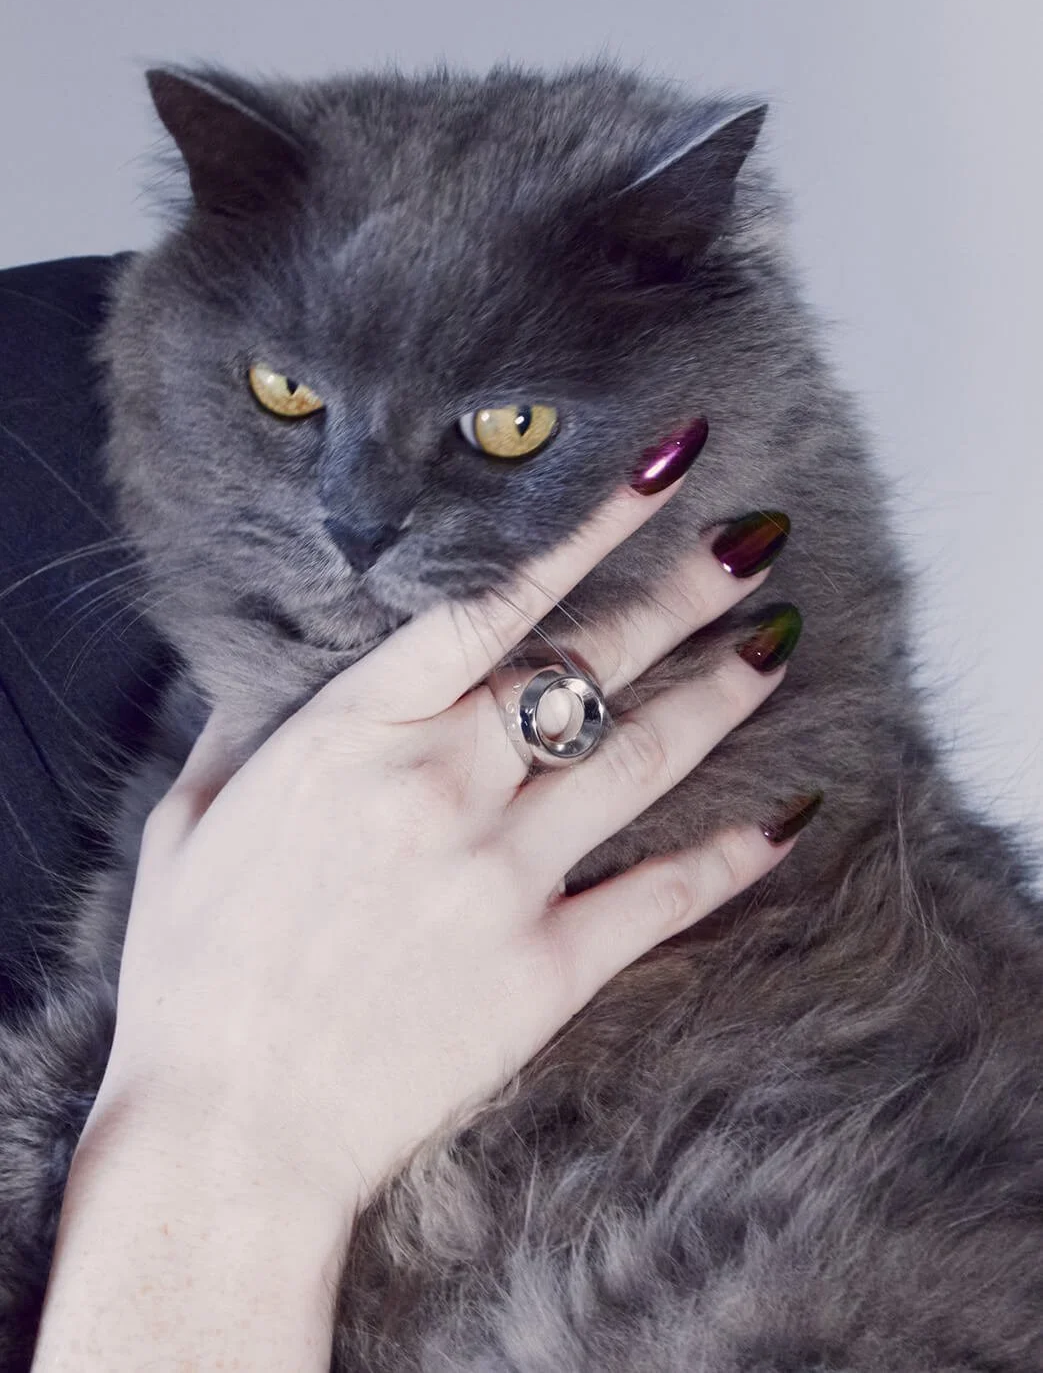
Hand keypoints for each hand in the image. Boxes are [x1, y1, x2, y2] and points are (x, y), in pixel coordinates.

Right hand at [94, 476, 800, 1209]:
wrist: (228, 1137)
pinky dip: (734, 853)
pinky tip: (788, 815)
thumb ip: (239, 734)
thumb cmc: (192, 980)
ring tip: (777, 641)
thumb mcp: (188, 827)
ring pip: (642, 758)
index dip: (584, 536)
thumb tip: (258, 678)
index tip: (650, 481)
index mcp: (354, 738)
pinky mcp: (546, 969)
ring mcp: (502, 878)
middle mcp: (442, 788)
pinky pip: (663, 895)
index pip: (492, 609)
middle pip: (589, 666)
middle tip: (748, 544)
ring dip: (721, 694)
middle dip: (679, 593)